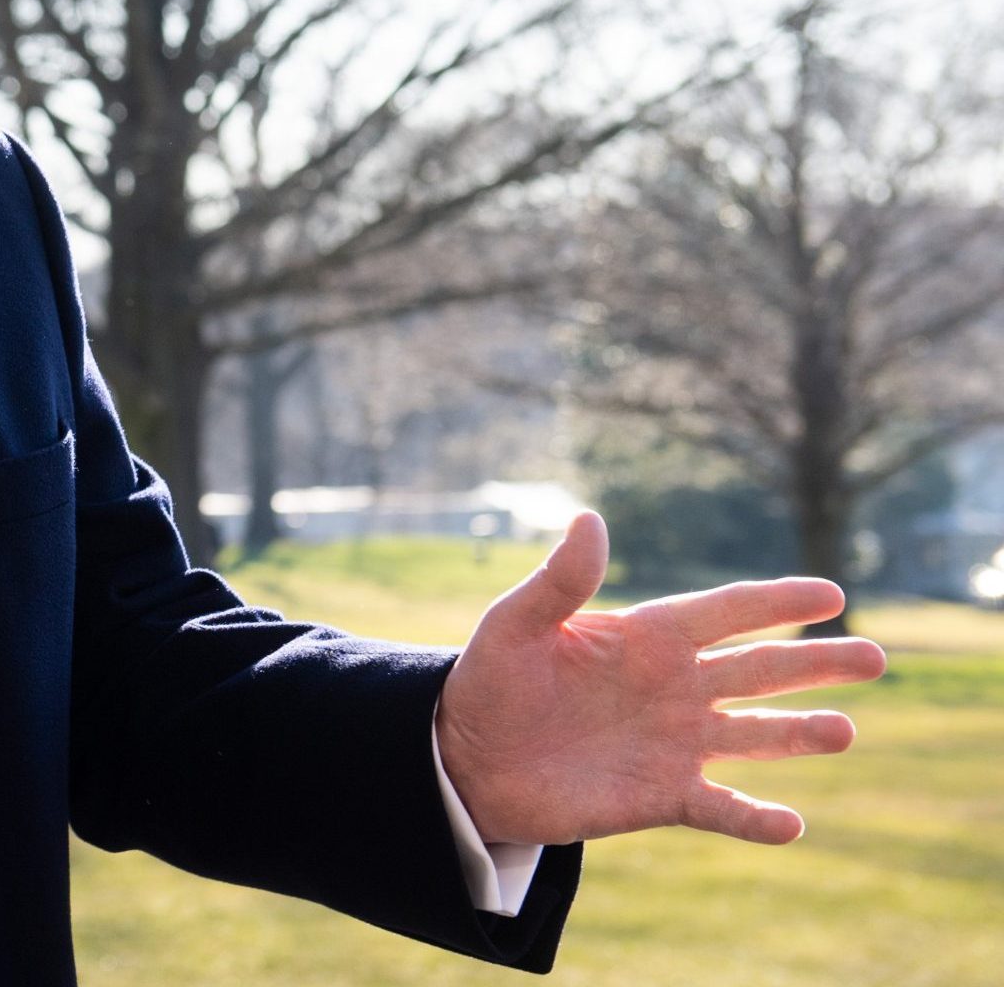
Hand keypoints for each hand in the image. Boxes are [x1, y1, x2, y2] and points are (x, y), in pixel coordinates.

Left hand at [435, 511, 886, 846]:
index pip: (725, 613)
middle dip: (817, 663)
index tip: (831, 591)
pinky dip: (755, 818)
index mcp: (646, 639)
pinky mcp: (662, 797)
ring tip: (846, 732)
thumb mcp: (514, 626)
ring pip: (755, 736)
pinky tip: (790, 824)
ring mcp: (674, 743)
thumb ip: (559, 582)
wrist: (466, 761)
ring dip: (801, 735)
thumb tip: (589, 518)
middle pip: (760, 671)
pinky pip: (721, 807)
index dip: (776, 601)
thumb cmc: (490, 683)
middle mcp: (674, 688)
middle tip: (875, 657)